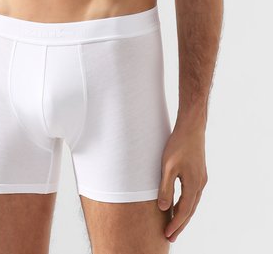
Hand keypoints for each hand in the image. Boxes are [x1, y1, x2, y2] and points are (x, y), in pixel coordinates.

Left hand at [157, 122, 207, 242]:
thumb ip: (166, 188)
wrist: (192, 127)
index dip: (176, 224)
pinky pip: (192, 194)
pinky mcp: (199, 172)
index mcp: (194, 184)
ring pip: (192, 203)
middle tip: (170, 237)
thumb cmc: (178, 144)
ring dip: (183, 214)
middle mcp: (200, 184)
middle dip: (180, 224)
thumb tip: (164, 208)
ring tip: (173, 225)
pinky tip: (178, 204)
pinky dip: (185, 203)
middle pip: (190, 210)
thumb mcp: (168, 167)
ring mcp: (201, 178)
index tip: (167, 235)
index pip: (184, 211)